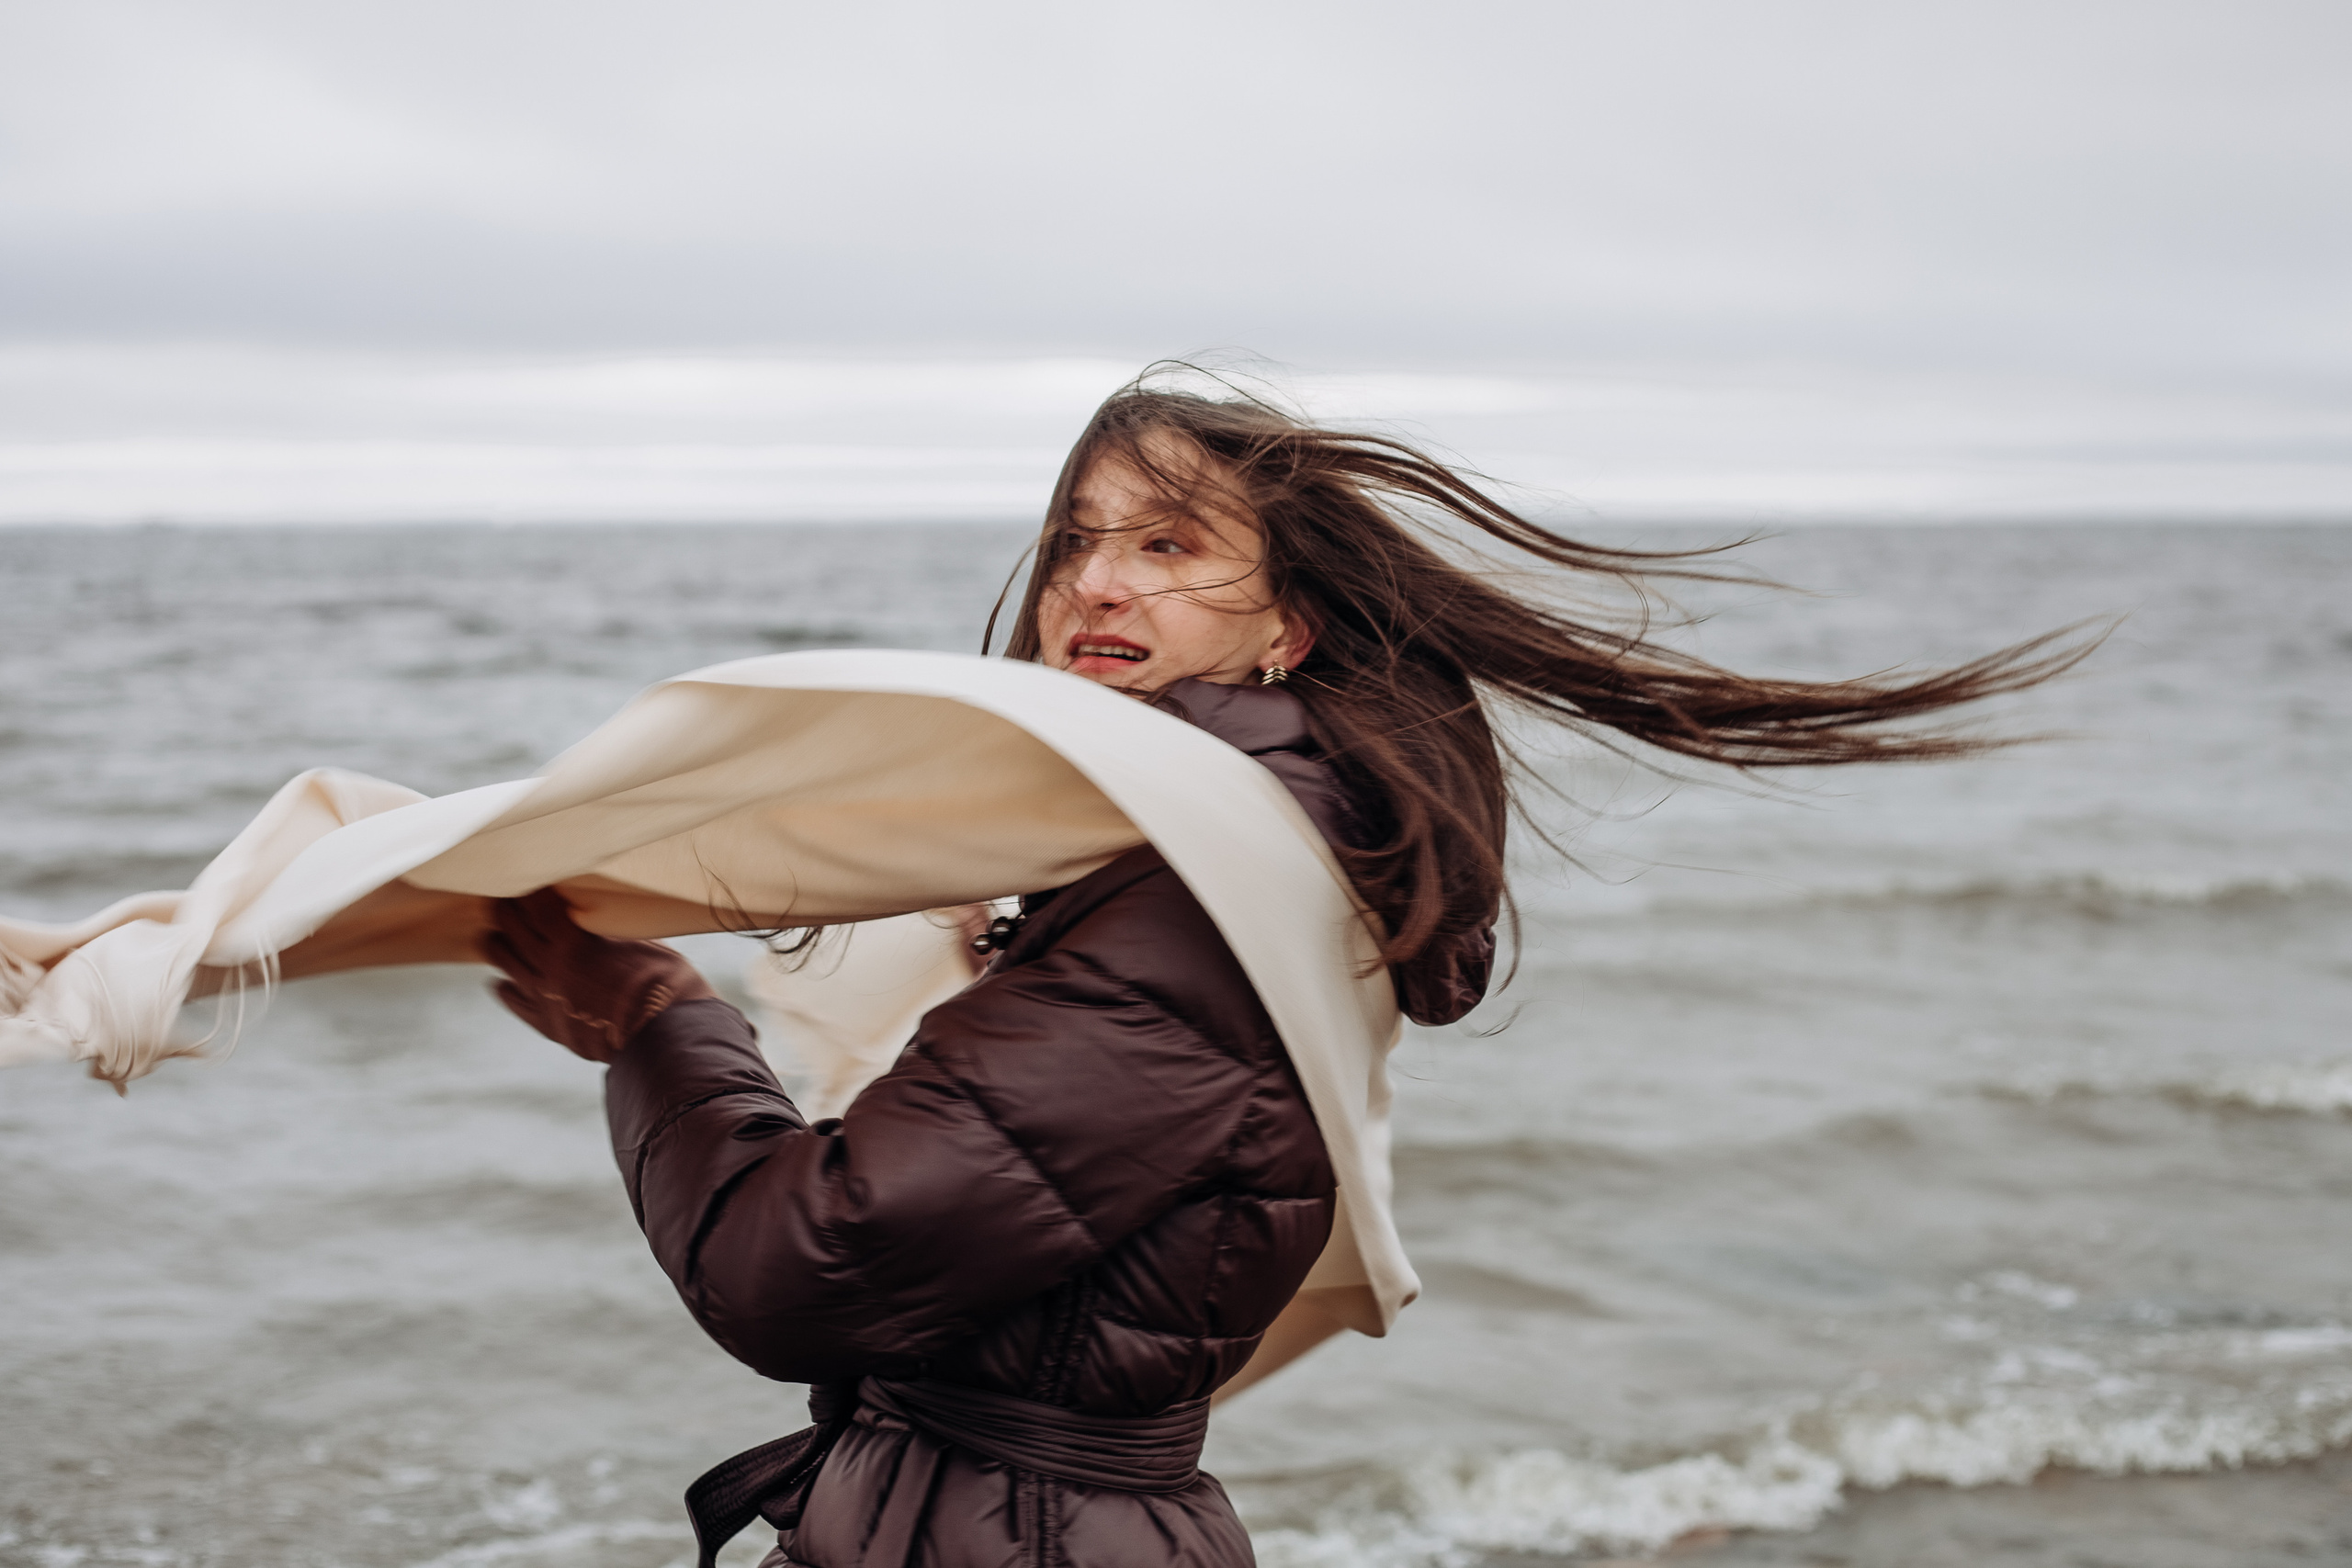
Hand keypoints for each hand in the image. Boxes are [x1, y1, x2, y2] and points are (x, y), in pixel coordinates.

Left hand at [478, 887, 715, 1061]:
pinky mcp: (550, 1024)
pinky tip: (501, 981)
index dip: (528, 888)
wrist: (667, 1035)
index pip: (536, 905)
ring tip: (494, 934)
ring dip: (497, 944)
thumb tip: (602, 910)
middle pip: (512, 929)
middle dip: (506, 909)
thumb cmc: (665, 982)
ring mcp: (546, 998)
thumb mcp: (641, 940)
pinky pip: (515, 1002)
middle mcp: (552, 968)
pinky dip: (506, 988)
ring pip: (505, 963)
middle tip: (502, 896)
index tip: (526, 876)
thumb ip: (611, 926)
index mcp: (574, 943)